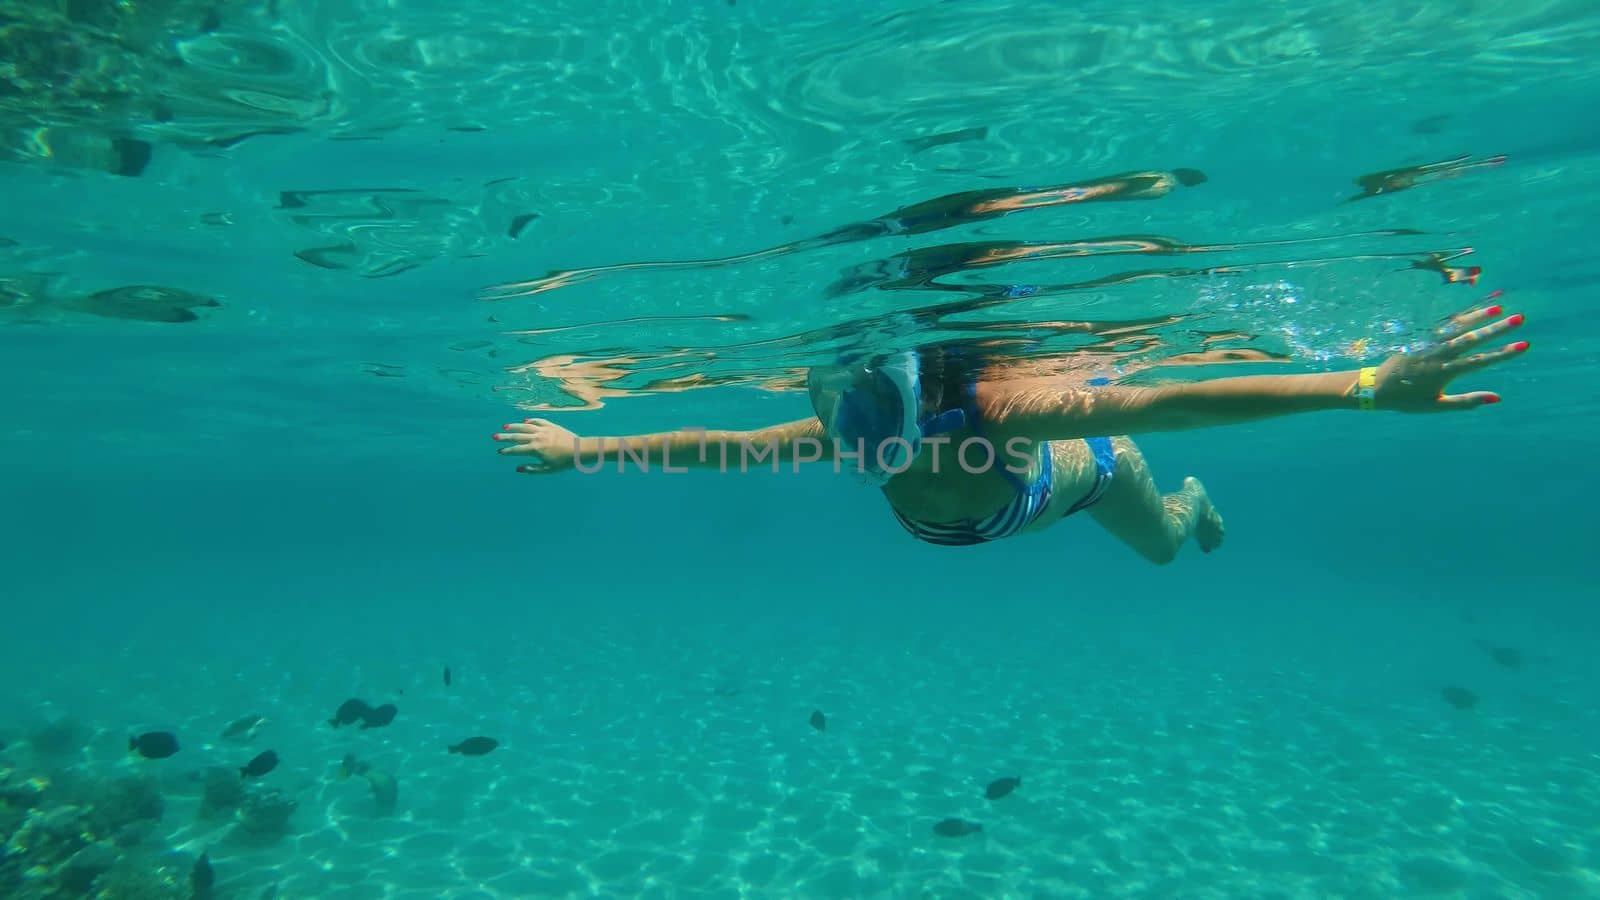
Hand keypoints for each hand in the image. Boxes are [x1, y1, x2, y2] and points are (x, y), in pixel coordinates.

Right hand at [492, 418, 579, 473]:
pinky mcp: (551, 425)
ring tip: (505, 427)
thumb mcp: (547, 469)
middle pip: (517, 436)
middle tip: (495, 437)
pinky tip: (525, 421)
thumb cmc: (563, 463)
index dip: (507, 451)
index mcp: (535, 449)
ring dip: (515, 426)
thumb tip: (517, 468)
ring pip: (526, 426)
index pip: (517, 450)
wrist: (579, 450)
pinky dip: (531, 420)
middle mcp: (538, 438)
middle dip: (505, 437)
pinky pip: (538, 421)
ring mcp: (544, 430)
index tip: (499, 451)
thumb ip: (531, 469)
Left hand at [1371, 300, 1527, 411]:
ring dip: (1478, 316)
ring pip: (1456, 327)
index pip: (1480, 362)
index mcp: (1445, 373)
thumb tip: (1497, 398)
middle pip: (1472, 339)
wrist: (1375, 387)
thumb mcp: (1437, 406)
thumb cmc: (1408, 400)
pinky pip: (1441, 324)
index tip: (1523, 345)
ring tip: (1498, 307)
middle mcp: (1438, 356)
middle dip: (1496, 329)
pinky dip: (1458, 315)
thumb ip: (1466, 402)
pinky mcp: (1419, 337)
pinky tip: (1472, 308)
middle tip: (1519, 319)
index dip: (1503, 353)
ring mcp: (1428, 344)